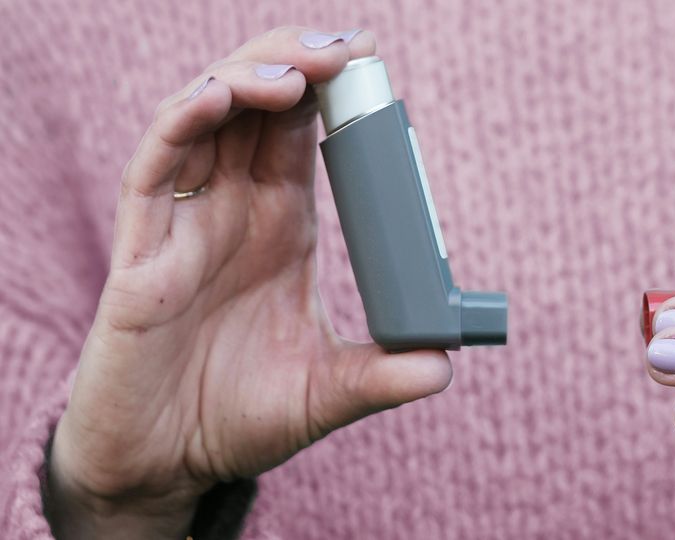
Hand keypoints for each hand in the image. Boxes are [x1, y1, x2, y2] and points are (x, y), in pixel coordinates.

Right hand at [48, 27, 451, 538]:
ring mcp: (184, 226)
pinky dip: (183, 123)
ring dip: (248, 80)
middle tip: (348, 48)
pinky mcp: (140, 253)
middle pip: (256, 109)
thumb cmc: (239, 419)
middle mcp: (232, 213)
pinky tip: (218, 98)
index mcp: (280, 228)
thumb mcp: (324, 393)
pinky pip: (154, 168)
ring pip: (204, 119)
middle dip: (297, 64)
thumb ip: (380, 376)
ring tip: (300, 72)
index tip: (371, 62)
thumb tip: (445, 367)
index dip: (332, 94)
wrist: (168, 466)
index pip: (302, 137)